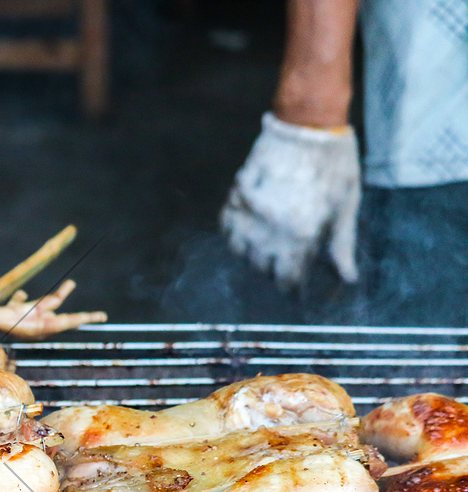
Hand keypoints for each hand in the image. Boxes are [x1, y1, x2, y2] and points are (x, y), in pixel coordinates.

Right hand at [221, 112, 359, 288]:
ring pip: (242, 252)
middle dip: (274, 269)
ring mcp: (249, 213)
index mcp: (302, 235)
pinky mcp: (236, 196)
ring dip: (253, 254)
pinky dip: (235, 235)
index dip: (292, 286)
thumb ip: (342, 244)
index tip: (296, 284)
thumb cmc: (334, 164)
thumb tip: (346, 278)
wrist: (307, 124)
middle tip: (285, 260)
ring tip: (266, 247)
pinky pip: (226, 229)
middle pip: (263, 268)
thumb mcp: (345, 205)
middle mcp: (271, 230)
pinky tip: (247, 231)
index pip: (288, 278)